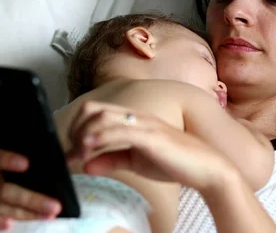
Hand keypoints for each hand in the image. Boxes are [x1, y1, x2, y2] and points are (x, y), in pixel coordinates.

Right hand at [0, 148, 61, 231]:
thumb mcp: (3, 179)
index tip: (27, 164)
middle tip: (54, 205)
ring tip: (46, 217)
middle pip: (3, 190)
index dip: (7, 159)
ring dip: (25, 214)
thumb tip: (62, 166)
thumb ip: (26, 174)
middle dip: (32, 198)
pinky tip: (10, 224)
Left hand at [66, 101, 236, 192]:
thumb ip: (111, 159)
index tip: (70, 151)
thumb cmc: (173, 162)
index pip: (95, 110)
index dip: (77, 127)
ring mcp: (143, 124)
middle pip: (93, 109)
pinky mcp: (151, 136)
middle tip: (71, 153)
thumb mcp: (135, 161)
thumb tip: (86, 165)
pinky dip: (100, 138)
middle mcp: (135, 116)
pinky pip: (120, 131)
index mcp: (131, 118)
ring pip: (102, 117)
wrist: (205, 167)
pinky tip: (88, 149)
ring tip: (76, 155)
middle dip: (75, 129)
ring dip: (83, 136)